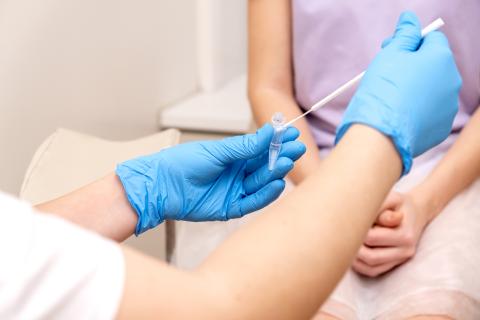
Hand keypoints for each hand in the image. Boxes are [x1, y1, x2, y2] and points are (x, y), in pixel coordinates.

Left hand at [116, 124, 305, 233]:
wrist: (162, 185)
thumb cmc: (184, 163)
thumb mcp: (218, 151)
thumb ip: (245, 146)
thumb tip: (270, 131)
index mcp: (234, 156)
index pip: (261, 149)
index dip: (277, 143)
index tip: (293, 135)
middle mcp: (237, 173)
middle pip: (265, 166)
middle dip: (281, 157)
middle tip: (296, 150)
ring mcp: (235, 190)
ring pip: (261, 183)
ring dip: (275, 175)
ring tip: (287, 164)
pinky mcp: (230, 208)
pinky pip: (252, 202)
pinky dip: (265, 195)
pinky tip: (276, 185)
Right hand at [336, 11, 460, 173]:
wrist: (381, 136)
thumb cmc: (382, 92)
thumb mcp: (389, 55)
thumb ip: (403, 35)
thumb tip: (410, 19)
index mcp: (441, 58)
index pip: (430, 39)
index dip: (409, 43)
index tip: (390, 51)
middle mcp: (452, 81)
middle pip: (433, 64)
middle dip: (412, 66)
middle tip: (387, 74)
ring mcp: (449, 107)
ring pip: (432, 89)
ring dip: (415, 88)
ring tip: (391, 98)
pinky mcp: (441, 127)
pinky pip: (430, 111)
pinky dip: (416, 109)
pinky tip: (399, 114)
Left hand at [353, 191, 430, 276]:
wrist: (415, 213)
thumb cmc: (398, 204)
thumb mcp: (392, 198)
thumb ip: (381, 207)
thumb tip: (368, 217)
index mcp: (405, 235)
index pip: (371, 238)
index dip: (357, 230)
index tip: (349, 222)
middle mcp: (405, 251)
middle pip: (370, 256)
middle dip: (353, 246)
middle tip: (344, 233)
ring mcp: (399, 260)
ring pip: (370, 266)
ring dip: (354, 257)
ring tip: (347, 241)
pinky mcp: (392, 265)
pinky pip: (371, 271)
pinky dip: (358, 264)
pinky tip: (351, 251)